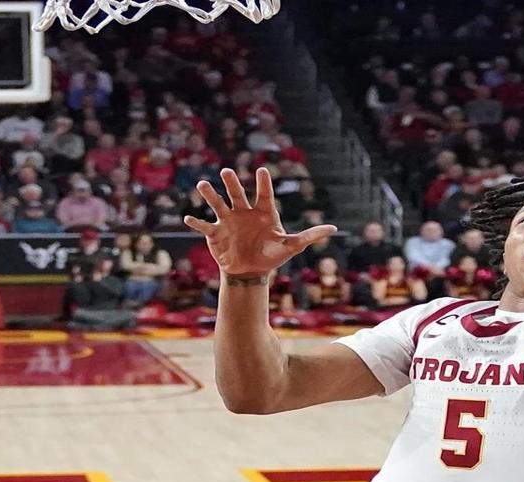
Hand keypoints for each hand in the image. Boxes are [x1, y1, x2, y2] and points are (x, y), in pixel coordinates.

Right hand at [184, 168, 336, 277]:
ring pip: (218, 204)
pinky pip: (204, 225)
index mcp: (263, 212)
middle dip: (232, 183)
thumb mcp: (292, 246)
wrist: (251, 270)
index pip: (264, 195)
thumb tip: (335, 229)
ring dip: (210, 195)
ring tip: (203, 185)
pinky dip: (197, 222)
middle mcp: (244, 212)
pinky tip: (189, 217)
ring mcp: (228, 221)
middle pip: (237, 194)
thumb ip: (311, 236)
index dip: (263, 184)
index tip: (262, 170)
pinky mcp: (215, 233)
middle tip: (227, 171)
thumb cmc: (272, 255)